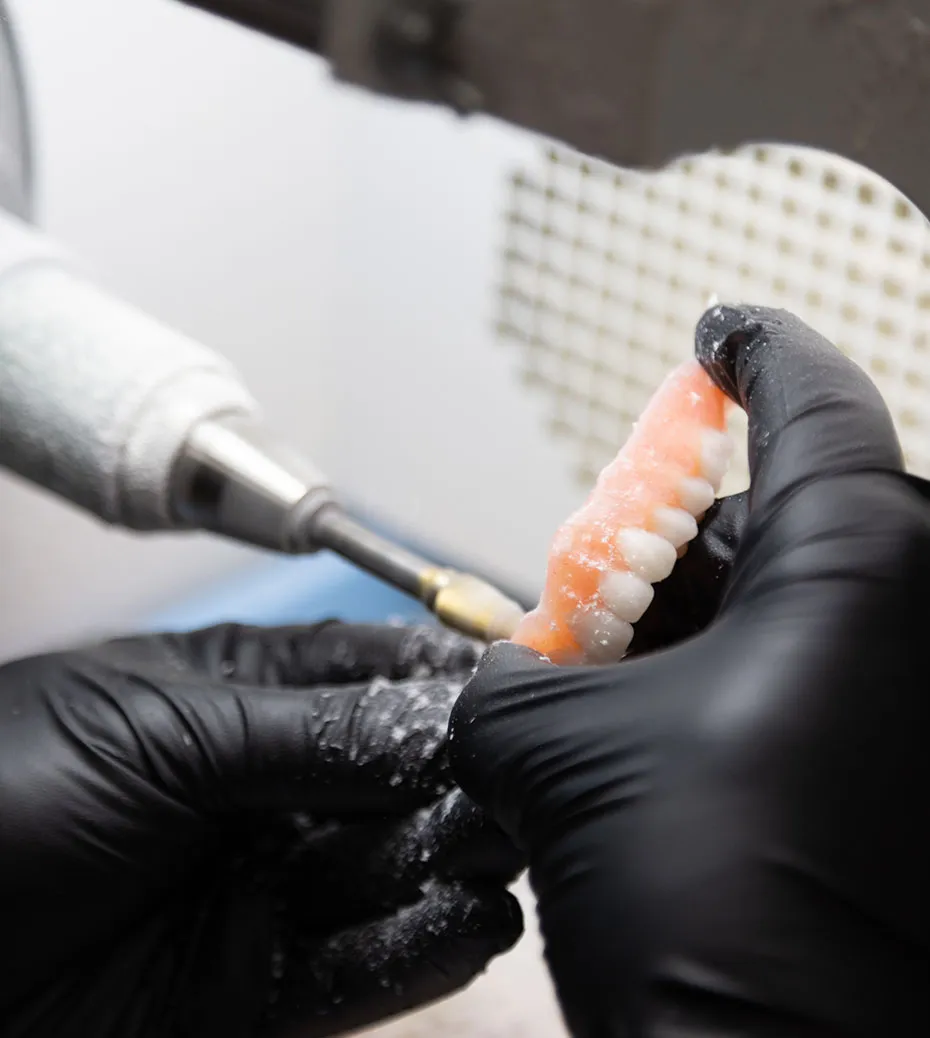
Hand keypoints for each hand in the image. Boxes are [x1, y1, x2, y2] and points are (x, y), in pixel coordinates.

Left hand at [0, 621, 522, 1037]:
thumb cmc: (6, 784)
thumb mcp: (169, 733)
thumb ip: (311, 734)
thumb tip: (440, 718)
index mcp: (242, 696)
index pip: (371, 675)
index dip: (445, 682)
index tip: (523, 692)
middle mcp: (266, 790)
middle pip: (393, 779)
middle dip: (459, 778)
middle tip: (526, 785)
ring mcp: (262, 889)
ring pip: (386, 873)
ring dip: (450, 860)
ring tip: (507, 849)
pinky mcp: (248, 988)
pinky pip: (353, 968)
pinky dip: (417, 948)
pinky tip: (471, 922)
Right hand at [450, 305, 929, 1036]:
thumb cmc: (705, 905)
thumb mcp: (555, 745)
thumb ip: (515, 672)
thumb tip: (514, 668)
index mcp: (862, 563)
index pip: (808, 397)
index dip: (750, 352)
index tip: (718, 332)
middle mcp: (916, 614)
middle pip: (782, 516)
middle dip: (678, 549)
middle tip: (602, 602)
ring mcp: (914, 688)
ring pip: (796, 604)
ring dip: (701, 630)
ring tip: (620, 697)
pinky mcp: (901, 759)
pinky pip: (820, 673)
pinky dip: (741, 684)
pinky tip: (669, 741)